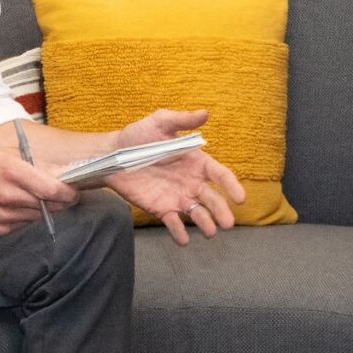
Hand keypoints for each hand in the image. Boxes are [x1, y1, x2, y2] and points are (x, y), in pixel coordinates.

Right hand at [0, 147, 78, 236]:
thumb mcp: (8, 152)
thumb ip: (37, 165)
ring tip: (33, 195)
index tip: (74, 190)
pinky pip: (24, 223)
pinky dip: (27, 215)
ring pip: (40, 216)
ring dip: (44, 208)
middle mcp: (9, 196)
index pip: (54, 190)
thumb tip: (64, 173)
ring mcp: (3, 216)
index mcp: (12, 172)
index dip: (70, 192)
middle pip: (51, 206)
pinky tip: (16, 204)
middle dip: (61, 200)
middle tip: (63, 193)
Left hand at [106, 108, 245, 244]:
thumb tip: (205, 113)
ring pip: (197, 213)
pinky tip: (183, 240)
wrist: (112, 154)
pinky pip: (174, 223)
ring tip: (210, 232)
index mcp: (196, 162)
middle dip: (222, 211)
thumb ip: (182, 120)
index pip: (220, 175)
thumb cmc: (138, 136)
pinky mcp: (161, 209)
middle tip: (228, 223)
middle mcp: (191, 182)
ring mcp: (178, 197)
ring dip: (206, 224)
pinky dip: (179, 232)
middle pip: (212, 199)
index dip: (232, 186)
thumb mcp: (160, 122)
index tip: (240, 198)